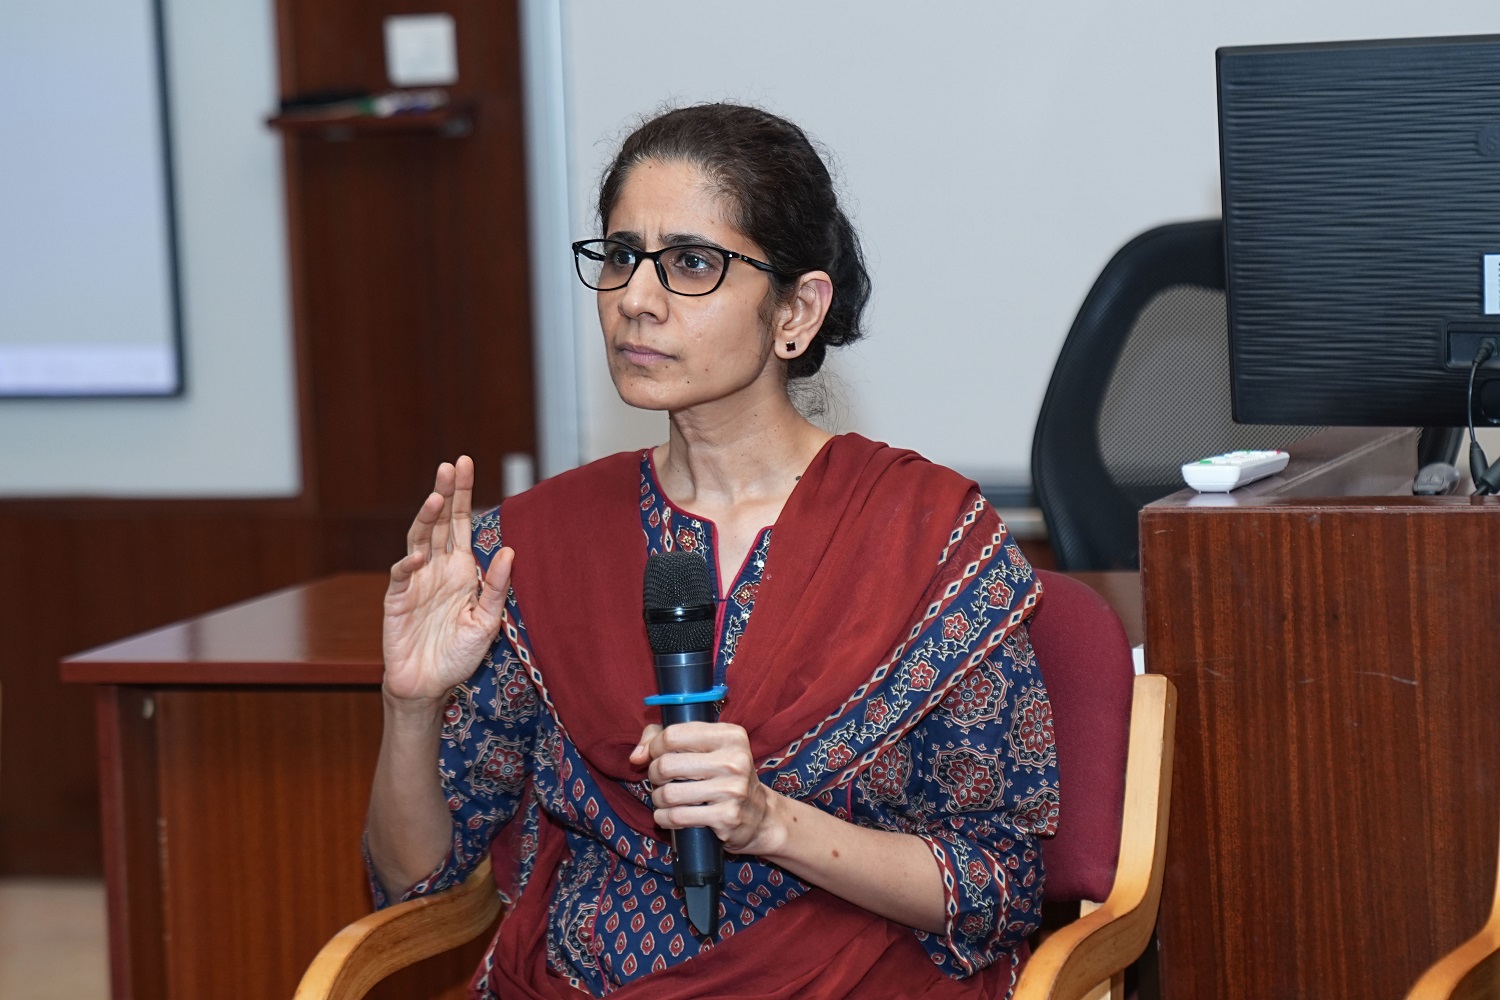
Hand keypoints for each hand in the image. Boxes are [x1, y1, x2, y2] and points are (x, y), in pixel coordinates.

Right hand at [383, 456, 513, 707]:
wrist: (428, 685)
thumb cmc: (458, 653)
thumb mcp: (486, 622)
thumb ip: (496, 589)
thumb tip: (509, 552)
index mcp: (461, 569)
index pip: (462, 523)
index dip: (464, 494)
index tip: (467, 463)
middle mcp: (437, 568)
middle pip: (440, 523)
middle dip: (446, 493)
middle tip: (451, 465)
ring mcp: (415, 581)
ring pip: (419, 540)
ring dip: (426, 518)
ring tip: (436, 497)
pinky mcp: (396, 600)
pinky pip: (402, 576)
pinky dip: (409, 565)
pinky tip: (420, 555)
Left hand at [629, 722, 784, 855]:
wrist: (759, 815)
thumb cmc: (723, 776)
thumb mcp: (704, 747)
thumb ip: (665, 738)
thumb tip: (636, 756)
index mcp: (730, 735)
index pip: (673, 735)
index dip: (655, 747)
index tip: (656, 756)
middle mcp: (735, 760)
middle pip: (666, 765)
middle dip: (655, 775)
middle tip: (662, 780)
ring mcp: (732, 790)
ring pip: (668, 794)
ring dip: (658, 799)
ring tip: (666, 799)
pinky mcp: (726, 817)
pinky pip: (676, 817)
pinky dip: (664, 818)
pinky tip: (670, 816)